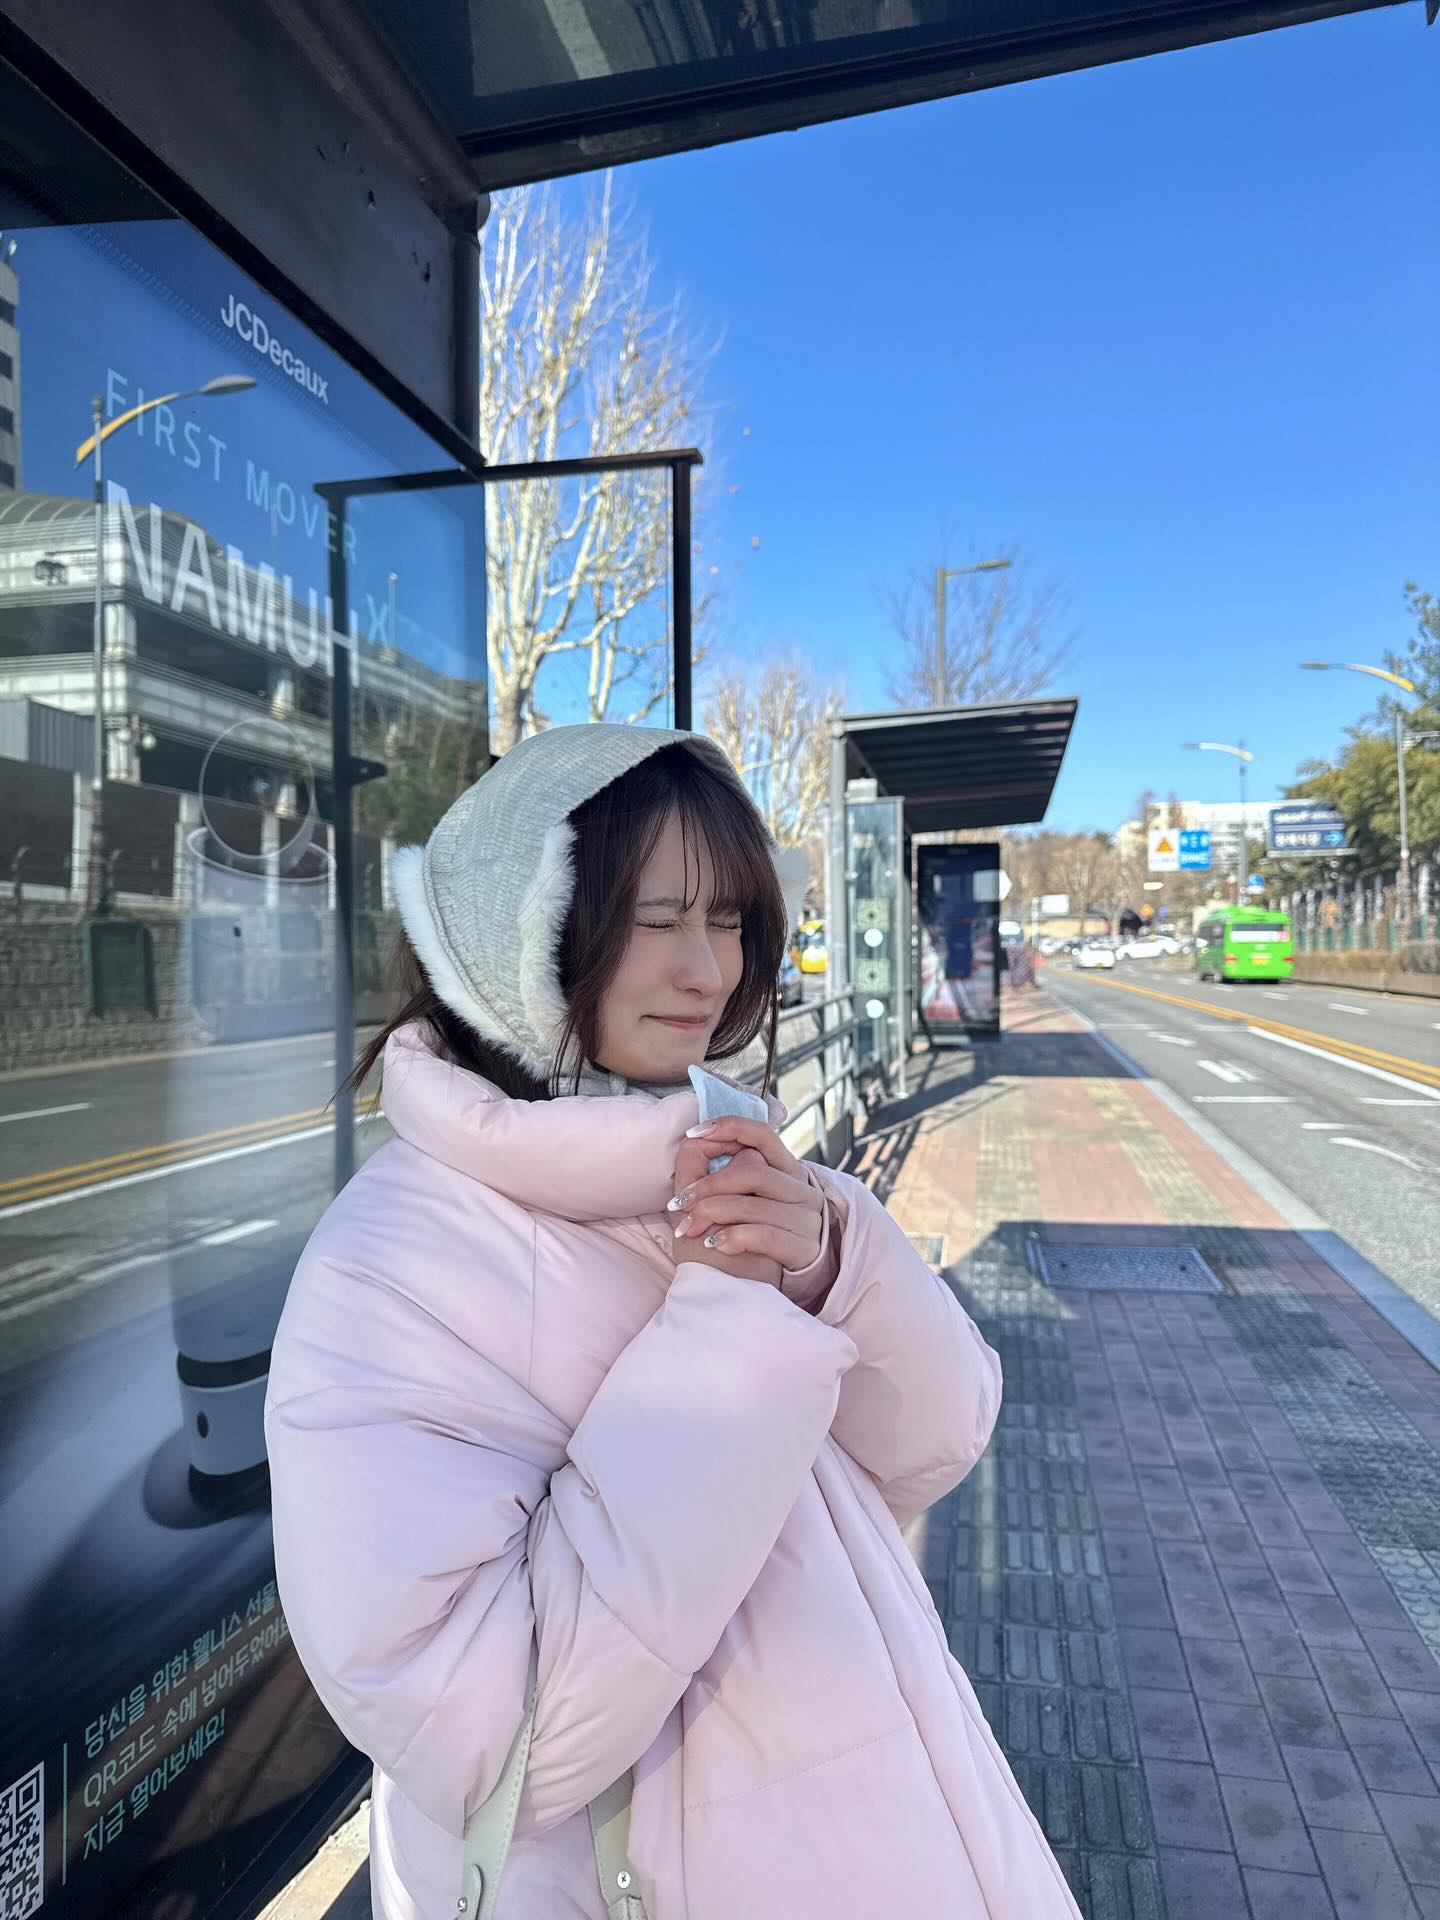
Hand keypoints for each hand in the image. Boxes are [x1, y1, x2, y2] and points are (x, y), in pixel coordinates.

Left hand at [668, 1118, 824, 1289]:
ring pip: (751, 1204)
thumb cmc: (741, 1240)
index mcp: (786, 1170)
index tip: (695, 1132)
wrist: (761, 1289)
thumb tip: (694, 1141)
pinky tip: (714, 1244)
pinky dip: (731, 1238)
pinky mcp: (803, 1247)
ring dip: (710, 1214)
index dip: (730, 1126)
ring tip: (690, 1228)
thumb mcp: (734, 1201)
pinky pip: (762, 1235)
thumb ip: (720, 1171)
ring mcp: (807, 1219)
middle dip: (707, 1186)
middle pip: (751, 1171)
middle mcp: (802, 1190)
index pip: (762, 1135)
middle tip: (680, 1203)